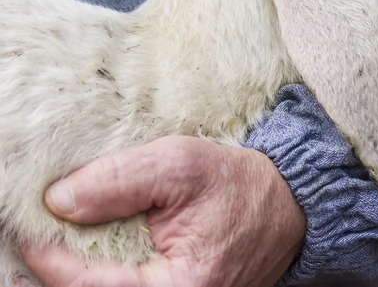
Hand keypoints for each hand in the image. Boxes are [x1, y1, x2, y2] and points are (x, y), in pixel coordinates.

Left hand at [20, 136, 305, 286]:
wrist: (284, 203)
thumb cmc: (239, 184)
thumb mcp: (181, 165)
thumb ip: (121, 180)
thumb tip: (61, 200)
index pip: (88, 284)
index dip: (49, 255)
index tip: (30, 223)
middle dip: (61, 265)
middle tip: (40, 231)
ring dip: (80, 268)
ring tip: (63, 237)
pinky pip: (128, 286)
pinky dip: (102, 269)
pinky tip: (93, 247)